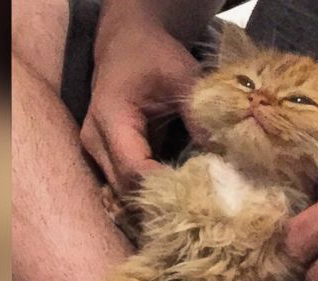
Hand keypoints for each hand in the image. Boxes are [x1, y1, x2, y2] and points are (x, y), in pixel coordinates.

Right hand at [80, 18, 198, 192]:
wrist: (127, 44)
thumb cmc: (153, 55)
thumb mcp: (182, 75)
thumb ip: (199, 115)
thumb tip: (223, 157)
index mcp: (110, 117)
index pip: (134, 170)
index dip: (166, 186)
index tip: (202, 190)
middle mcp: (95, 141)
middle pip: (126, 188)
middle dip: (162, 198)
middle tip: (202, 200)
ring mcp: (95, 152)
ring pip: (123, 191)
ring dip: (156, 197)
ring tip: (192, 196)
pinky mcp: (103, 157)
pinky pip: (125, 184)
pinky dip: (150, 189)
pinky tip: (178, 188)